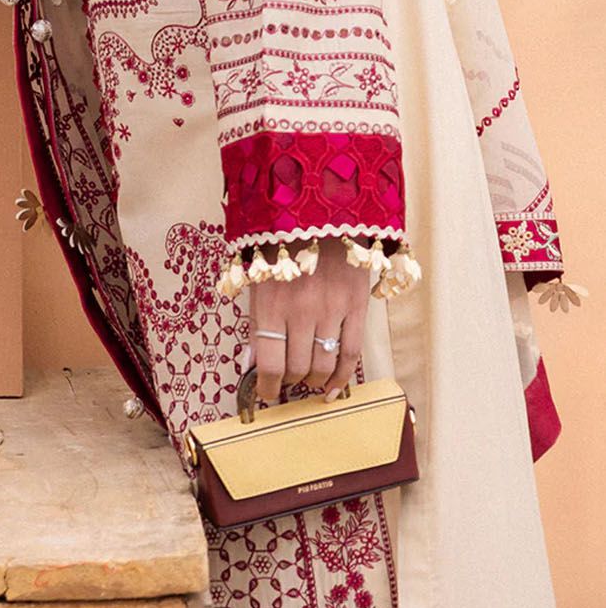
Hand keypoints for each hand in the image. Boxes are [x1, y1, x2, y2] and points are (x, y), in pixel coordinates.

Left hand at [248, 236, 370, 402]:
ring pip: (324, 366)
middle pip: (297, 368)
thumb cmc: (281, 246)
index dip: (267, 387)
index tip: (266, 394)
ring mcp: (332, 309)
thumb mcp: (258, 279)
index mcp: (271, 302)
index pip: (270, 363)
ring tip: (307, 380)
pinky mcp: (357, 305)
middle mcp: (301, 310)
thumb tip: (250, 365)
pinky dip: (343, 378)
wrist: (320, 213)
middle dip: (289, 382)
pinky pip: (352, 353)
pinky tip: (333, 388)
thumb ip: (255, 324)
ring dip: (313, 381)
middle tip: (286, 381)